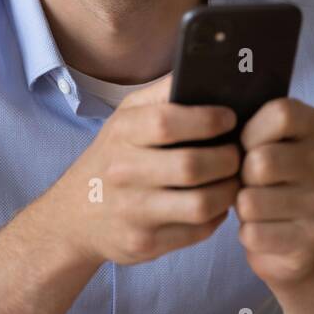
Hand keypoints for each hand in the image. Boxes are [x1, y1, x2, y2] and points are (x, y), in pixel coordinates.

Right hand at [46, 74, 241, 267]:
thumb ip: (163, 94)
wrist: (73, 217)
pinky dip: (216, 216)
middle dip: (228, 158)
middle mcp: (123, 172)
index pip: (169, 122)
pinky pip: (198, 231)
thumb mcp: (125, 119)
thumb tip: (206, 69)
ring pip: (201, 203)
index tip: (230, 119)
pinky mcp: (144, 244)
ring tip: (233, 178)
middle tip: (239, 153)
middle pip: (192, 166)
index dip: (208, 120)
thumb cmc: (112, 158)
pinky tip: (215, 203)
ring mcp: (132, 212)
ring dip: (229, 190)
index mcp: (121, 133)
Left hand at [235, 97, 313, 288]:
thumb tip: (213, 119)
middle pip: (261, 161)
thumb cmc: (264, 179)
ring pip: (250, 201)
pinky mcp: (312, 239)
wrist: (291, 240)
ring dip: (241, 206)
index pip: (282, 113)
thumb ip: (248, 124)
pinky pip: (253, 233)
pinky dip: (248, 234)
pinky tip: (263, 229)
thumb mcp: (261, 142)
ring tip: (255, 205)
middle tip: (248, 182)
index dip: (251, 132)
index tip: (247, 144)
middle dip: (240, 175)